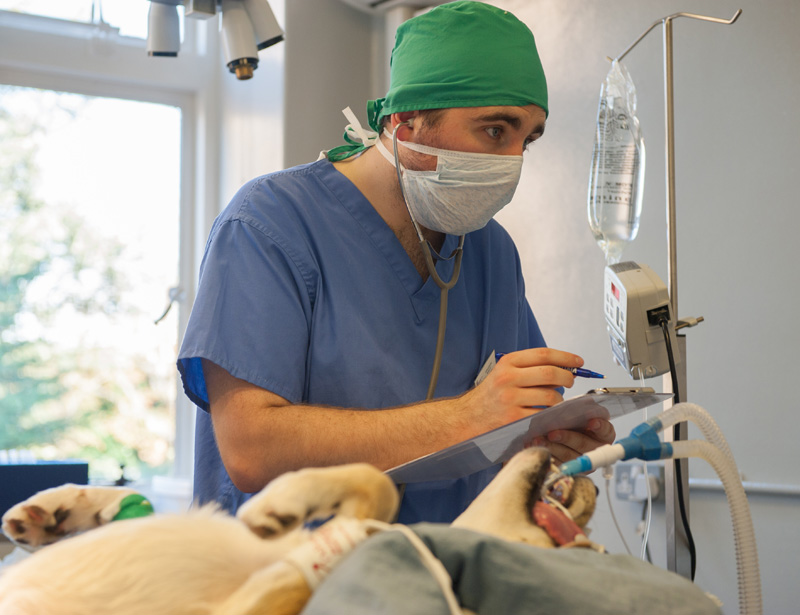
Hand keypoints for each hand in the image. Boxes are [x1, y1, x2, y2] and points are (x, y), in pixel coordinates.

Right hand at [460, 348, 582, 433]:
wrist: (467, 418)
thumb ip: (528, 369)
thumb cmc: (491, 396)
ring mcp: (511, 399)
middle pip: (551, 373)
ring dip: (560, 399)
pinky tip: (548, 414)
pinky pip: (543, 414)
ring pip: (551, 395)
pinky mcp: (513, 418)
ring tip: (555, 401)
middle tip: (571, 381)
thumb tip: (563, 368)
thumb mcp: (504, 374)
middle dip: (568, 377)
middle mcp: (508, 378)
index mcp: (508, 363)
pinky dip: (551, 414)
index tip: (578, 362)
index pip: (544, 354)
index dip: (565, 357)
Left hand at [531, 417, 616, 465]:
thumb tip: (571, 408)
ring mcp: (584, 461)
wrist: (563, 430)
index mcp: (604, 434)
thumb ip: (579, 410)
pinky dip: (546, 454)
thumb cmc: (574, 420)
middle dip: (567, 438)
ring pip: (568, 456)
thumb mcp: (578, 412)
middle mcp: (596, 449)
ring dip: (552, 447)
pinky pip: (558, 463)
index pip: (606, 430)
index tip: (592, 422)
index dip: (600, 426)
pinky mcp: (570, 467)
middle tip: (552, 433)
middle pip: (583, 445)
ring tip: (538, 440)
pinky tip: (535, 447)